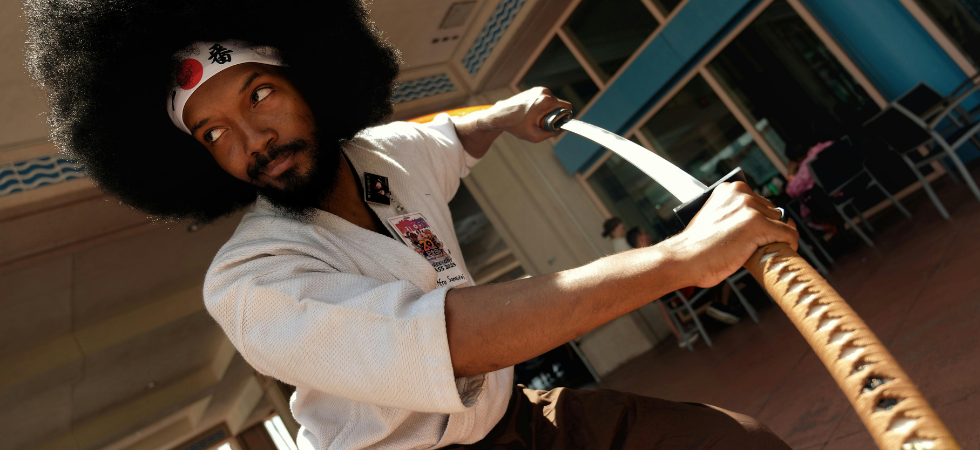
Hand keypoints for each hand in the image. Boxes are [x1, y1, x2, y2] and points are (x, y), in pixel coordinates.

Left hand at [486, 87, 571, 142]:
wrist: (499, 115)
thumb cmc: (515, 125)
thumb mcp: (535, 135)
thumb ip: (552, 133)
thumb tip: (562, 128)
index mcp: (546, 101)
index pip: (567, 107)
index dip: (564, 117)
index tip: (555, 124)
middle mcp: (544, 92)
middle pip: (559, 105)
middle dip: (553, 115)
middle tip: (539, 122)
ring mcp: (538, 89)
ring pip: (552, 103)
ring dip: (547, 111)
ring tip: (533, 118)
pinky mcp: (534, 90)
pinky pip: (545, 100)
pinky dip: (541, 107)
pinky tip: (530, 113)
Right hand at [661, 182, 797, 287]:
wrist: (684, 259)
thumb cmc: (695, 246)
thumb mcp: (713, 218)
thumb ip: (732, 214)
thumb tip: (753, 224)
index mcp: (728, 189)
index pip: (760, 202)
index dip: (761, 220)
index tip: (756, 233)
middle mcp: (740, 193)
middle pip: (773, 211)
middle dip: (769, 229)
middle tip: (757, 246)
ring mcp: (750, 207)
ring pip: (782, 223)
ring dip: (776, 238)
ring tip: (762, 251)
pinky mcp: (758, 224)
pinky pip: (789, 234)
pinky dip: (789, 244)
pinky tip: (782, 252)